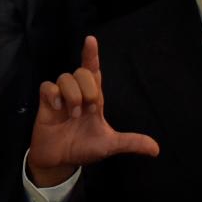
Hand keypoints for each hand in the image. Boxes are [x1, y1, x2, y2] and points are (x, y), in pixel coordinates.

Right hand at [26, 35, 160, 186]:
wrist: (60, 161)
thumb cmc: (83, 147)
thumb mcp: (109, 145)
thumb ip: (131, 143)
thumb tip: (156, 149)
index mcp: (93, 99)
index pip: (94, 70)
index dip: (92, 54)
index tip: (91, 40)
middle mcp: (77, 94)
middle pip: (83, 71)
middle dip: (89, 88)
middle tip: (90, 109)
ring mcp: (60, 98)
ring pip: (65, 77)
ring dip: (73, 95)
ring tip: (74, 115)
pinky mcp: (45, 104)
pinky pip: (47, 86)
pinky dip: (53, 94)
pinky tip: (57, 107)